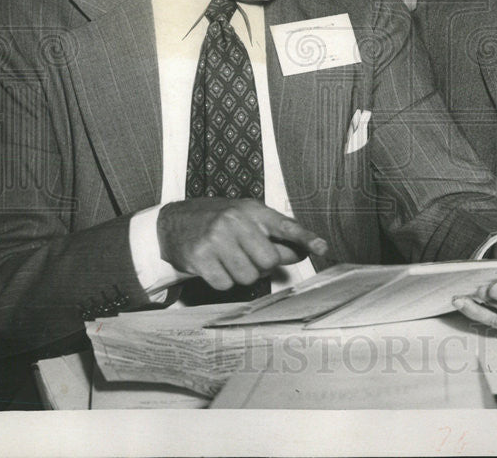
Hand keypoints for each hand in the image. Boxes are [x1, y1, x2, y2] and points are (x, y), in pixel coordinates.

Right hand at [157, 198, 327, 289]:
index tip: (322, 247)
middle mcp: (235, 221)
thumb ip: (273, 233)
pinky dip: (222, 280)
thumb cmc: (218, 221)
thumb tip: (300, 253)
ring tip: (229, 259)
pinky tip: (215, 266)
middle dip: (262, 265)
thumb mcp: (246, 217)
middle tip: (248, 256)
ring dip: (241, 274)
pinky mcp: (200, 257)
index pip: (286, 225)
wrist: (174, 222)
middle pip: (268, 261)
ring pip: (248, 277)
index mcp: (253, 210)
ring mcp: (216, 239)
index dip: (305, 238)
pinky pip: (225, 284)